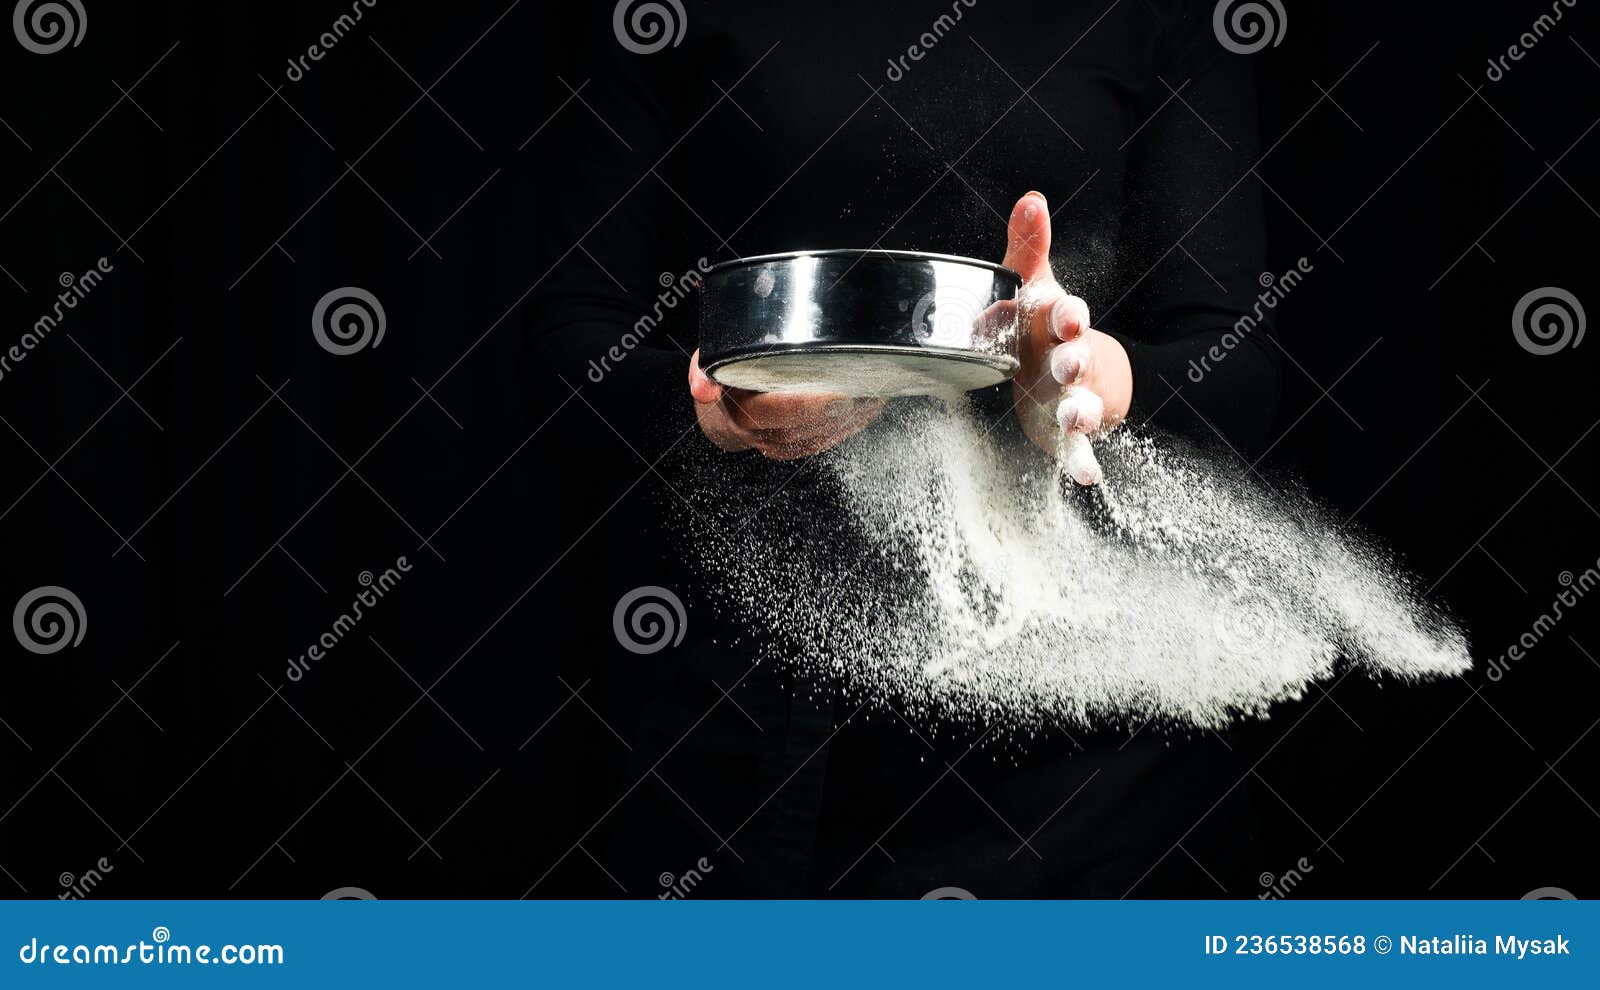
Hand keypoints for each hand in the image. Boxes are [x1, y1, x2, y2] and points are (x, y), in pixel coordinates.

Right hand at [688, 350, 884, 459]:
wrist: (722, 414)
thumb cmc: (722, 380)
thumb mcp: (707, 365)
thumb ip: (703, 372)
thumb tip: (702, 388)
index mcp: (743, 414)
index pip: (780, 412)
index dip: (810, 404)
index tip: (838, 391)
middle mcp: (765, 435)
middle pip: (810, 425)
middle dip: (842, 407)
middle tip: (867, 384)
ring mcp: (785, 444)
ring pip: (824, 435)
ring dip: (853, 415)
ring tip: (875, 388)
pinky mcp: (802, 445)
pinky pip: (831, 438)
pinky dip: (853, 421)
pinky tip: (870, 403)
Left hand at [1000, 190, 1132, 483]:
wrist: (1069, 368)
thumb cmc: (1044, 324)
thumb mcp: (1035, 287)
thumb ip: (1029, 247)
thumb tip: (1031, 198)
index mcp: (1059, 324)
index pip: (1068, 315)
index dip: (1068, 314)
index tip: (1066, 313)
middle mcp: (1072, 360)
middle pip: (1078, 361)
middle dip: (1075, 361)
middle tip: (1068, 363)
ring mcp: (1075, 397)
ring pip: (1083, 405)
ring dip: (1081, 411)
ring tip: (1075, 419)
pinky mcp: (1066, 430)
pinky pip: (1079, 449)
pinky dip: (1084, 462)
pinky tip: (1089, 477)